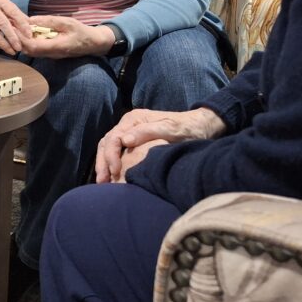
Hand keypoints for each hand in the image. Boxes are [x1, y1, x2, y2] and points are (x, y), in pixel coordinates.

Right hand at [0, 0, 30, 52]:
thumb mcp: (2, 0)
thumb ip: (14, 12)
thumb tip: (29, 23)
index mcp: (0, 1)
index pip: (13, 12)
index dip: (22, 24)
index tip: (29, 34)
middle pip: (2, 24)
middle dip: (12, 37)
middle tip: (19, 47)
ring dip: (2, 43)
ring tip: (11, 51)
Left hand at [18, 17, 112, 58]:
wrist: (93, 44)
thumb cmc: (82, 31)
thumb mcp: (67, 22)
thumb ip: (49, 21)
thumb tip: (31, 20)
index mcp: (56, 46)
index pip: (33, 46)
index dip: (21, 38)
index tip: (13, 28)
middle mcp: (51, 54)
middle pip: (29, 50)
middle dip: (18, 39)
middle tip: (9, 26)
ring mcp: (50, 55)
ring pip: (31, 51)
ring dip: (22, 41)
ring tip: (15, 28)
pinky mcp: (50, 53)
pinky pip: (36, 50)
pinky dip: (28, 41)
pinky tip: (26, 32)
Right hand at [95, 107, 225, 183]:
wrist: (200, 126)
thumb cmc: (187, 128)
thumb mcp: (170, 128)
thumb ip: (147, 132)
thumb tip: (125, 141)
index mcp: (133, 119)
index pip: (114, 137)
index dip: (111, 155)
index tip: (116, 170)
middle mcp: (128, 124)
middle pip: (106, 142)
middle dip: (103, 162)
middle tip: (102, 181)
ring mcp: (129, 132)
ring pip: (107, 147)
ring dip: (103, 164)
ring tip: (103, 182)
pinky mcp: (133, 142)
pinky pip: (116, 152)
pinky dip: (110, 164)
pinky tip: (111, 177)